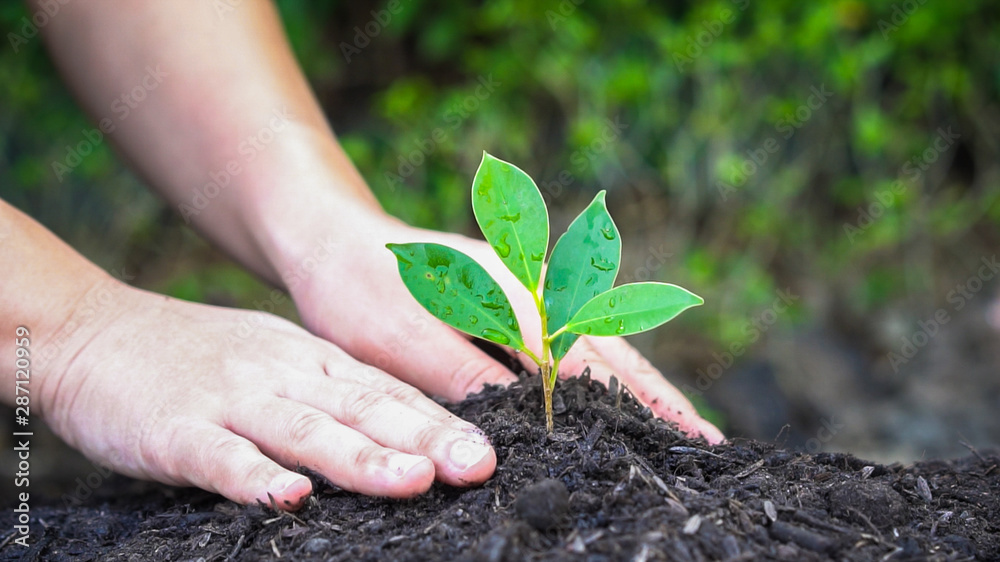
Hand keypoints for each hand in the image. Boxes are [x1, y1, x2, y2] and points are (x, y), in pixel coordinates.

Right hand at [37, 281, 495, 509]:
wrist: (94, 332)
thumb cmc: (200, 355)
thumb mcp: (277, 358)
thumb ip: (333, 390)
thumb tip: (403, 429)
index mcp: (311, 362)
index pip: (389, 392)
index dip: (443, 420)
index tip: (494, 449)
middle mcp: (283, 376)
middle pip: (365, 408)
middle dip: (427, 439)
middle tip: (481, 466)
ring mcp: (230, 400)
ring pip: (306, 430)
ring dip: (361, 459)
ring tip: (414, 481)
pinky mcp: (176, 430)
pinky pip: (220, 457)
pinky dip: (254, 478)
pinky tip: (288, 497)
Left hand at [287, 212, 722, 443]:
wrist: (331, 239)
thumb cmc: (362, 288)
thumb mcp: (404, 338)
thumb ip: (464, 380)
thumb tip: (517, 435)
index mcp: (516, 299)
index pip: (594, 363)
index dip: (641, 405)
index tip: (686, 438)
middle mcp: (534, 292)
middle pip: (612, 350)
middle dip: (660, 396)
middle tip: (706, 440)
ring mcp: (525, 295)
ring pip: (598, 344)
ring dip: (640, 384)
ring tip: (680, 424)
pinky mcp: (510, 305)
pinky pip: (571, 341)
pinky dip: (603, 373)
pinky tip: (611, 397)